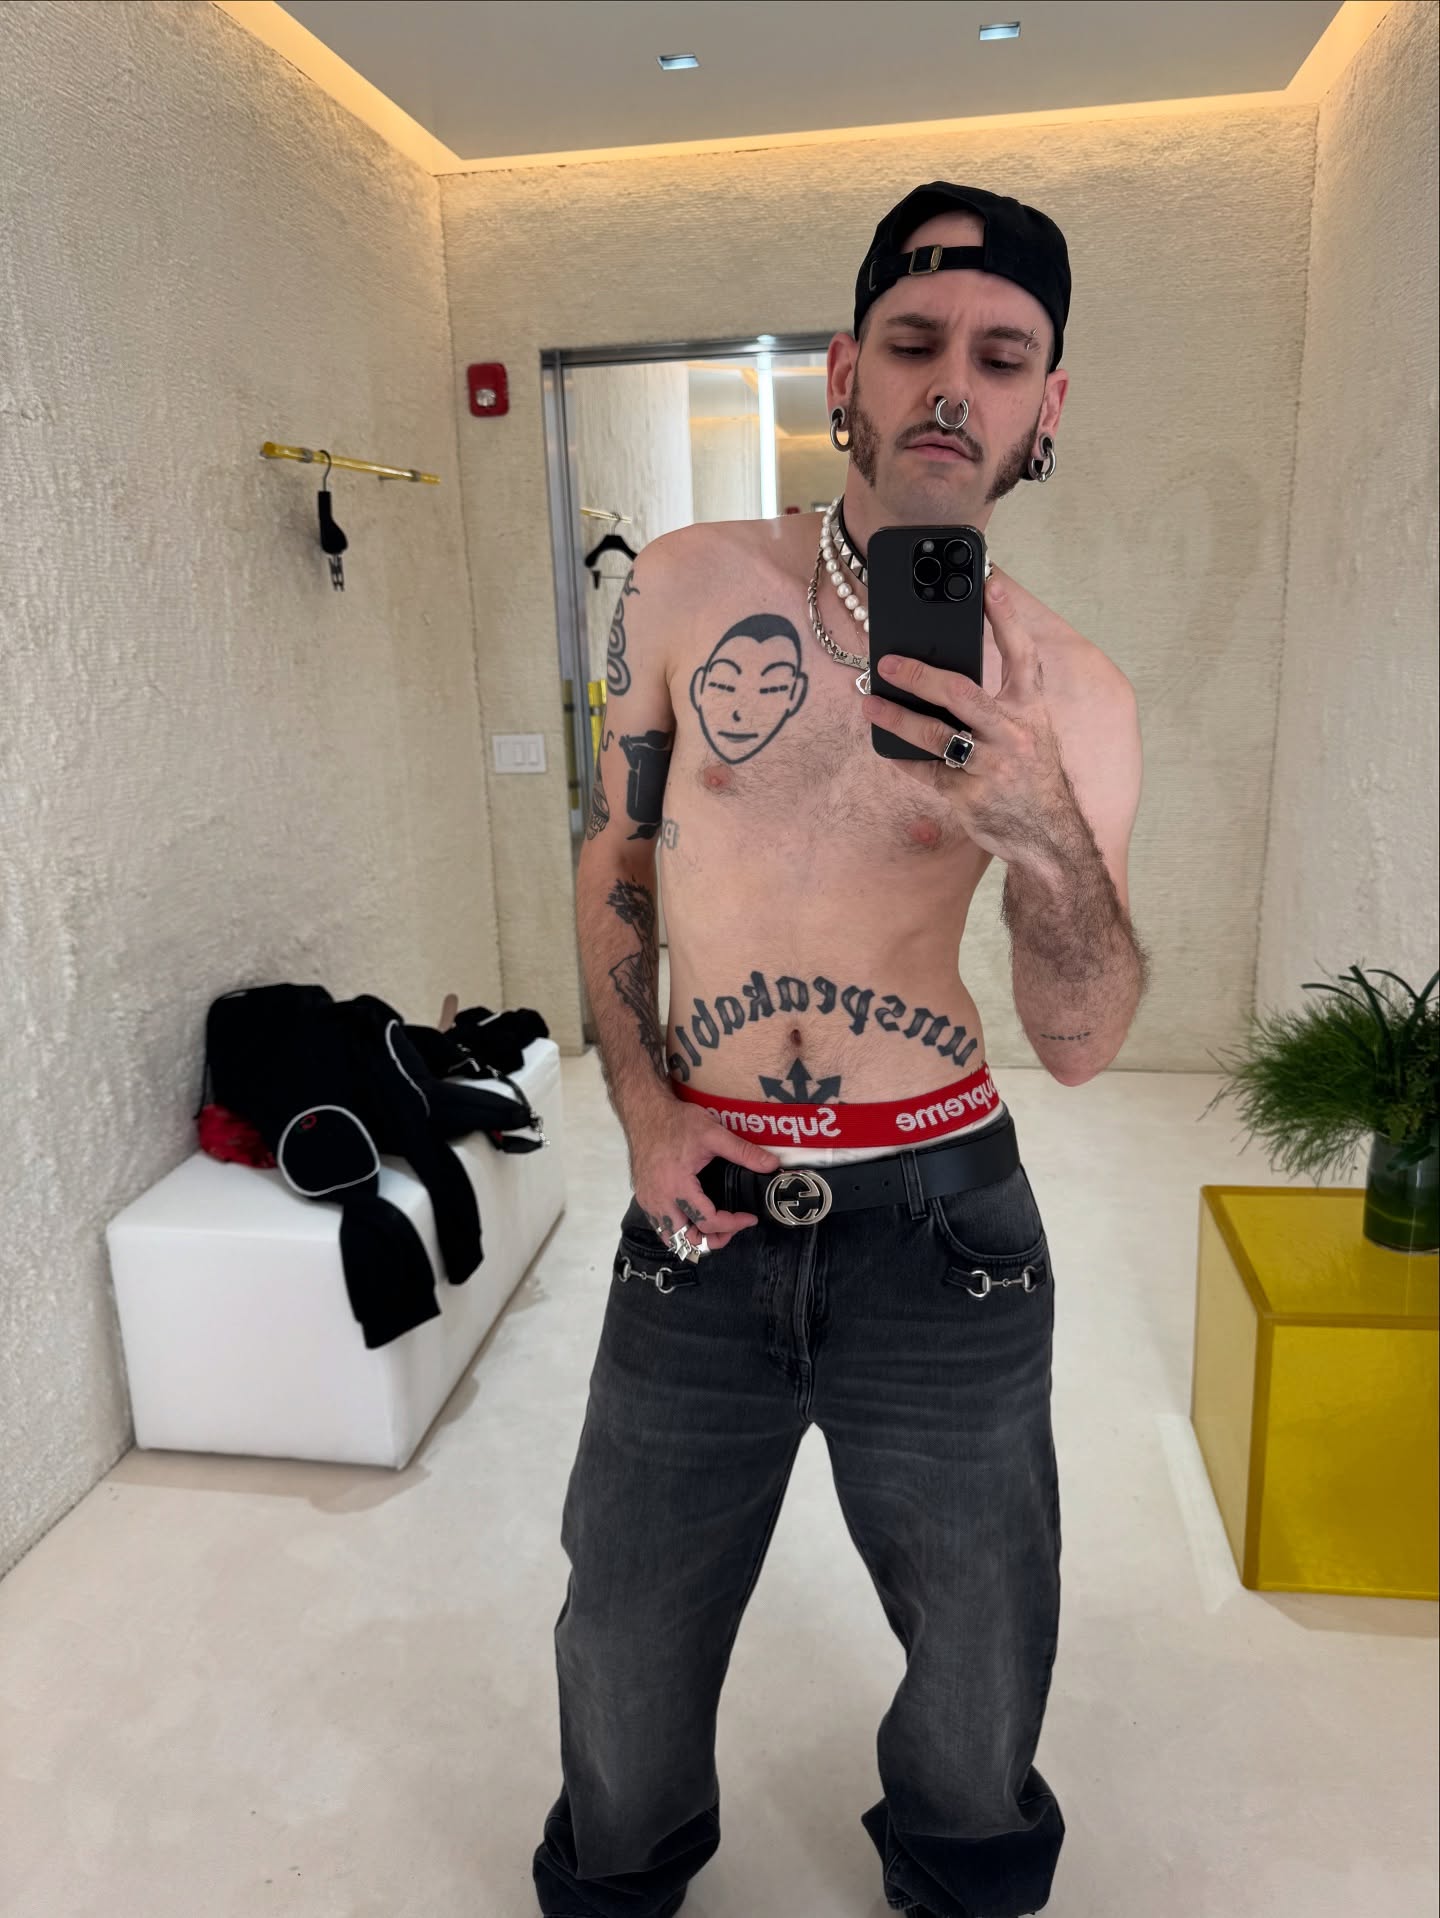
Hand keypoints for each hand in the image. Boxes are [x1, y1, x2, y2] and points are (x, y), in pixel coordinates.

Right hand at [628, 1101, 783, 1252]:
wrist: (645, 1112)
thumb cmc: (675, 1122)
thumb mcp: (713, 1134)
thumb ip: (743, 1151)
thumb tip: (771, 1164)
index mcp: (678, 1187)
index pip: (708, 1222)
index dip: (733, 1225)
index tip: (748, 1217)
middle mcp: (660, 1200)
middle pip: (687, 1240)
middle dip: (713, 1239)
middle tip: (732, 1226)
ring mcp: (649, 1201)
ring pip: (671, 1238)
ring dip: (693, 1237)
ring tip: (714, 1225)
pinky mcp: (644, 1198)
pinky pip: (660, 1226)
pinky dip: (679, 1228)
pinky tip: (693, 1215)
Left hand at [860, 567, 1078, 864]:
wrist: (1051, 840)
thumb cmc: (1033, 780)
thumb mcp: (1032, 734)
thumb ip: (1002, 706)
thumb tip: (949, 677)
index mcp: (1031, 710)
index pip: (1022, 654)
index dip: (1006, 617)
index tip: (988, 584)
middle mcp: (1013, 734)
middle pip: (962, 693)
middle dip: (921, 675)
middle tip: (887, 662)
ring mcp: (989, 766)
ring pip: (936, 734)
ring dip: (897, 717)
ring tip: (870, 703)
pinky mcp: (968, 796)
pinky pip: (926, 771)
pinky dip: (902, 757)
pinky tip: (885, 745)